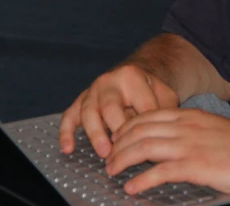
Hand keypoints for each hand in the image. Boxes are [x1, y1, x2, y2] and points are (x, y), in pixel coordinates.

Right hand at [59, 64, 178, 157]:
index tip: (150, 142)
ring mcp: (92, 91)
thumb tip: (158, 134)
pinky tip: (68, 149)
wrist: (134, 76)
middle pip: (110, 106)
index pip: (140, 104)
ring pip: (88, 111)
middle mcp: (109, 82)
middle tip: (123, 149)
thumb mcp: (164, 95)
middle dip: (117, 128)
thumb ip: (163, 112)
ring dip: (95, 134)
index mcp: (131, 76)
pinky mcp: (80, 101)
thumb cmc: (150, 91)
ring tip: (104, 153)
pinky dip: (66, 132)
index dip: (146, 124)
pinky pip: (69, 116)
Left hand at [105, 108, 229, 196]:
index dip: (129, 126)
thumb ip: (198, 136)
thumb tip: (184, 150)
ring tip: (113, 171)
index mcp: (192, 116)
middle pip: (140, 129)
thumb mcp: (218, 132)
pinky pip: (159, 172)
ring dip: (123, 160)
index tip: (118, 138)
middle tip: (110, 157)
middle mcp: (187, 126)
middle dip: (119, 143)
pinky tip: (132, 188)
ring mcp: (190, 145)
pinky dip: (141, 180)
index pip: (150, 115)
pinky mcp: (196, 166)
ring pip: (144, 147)